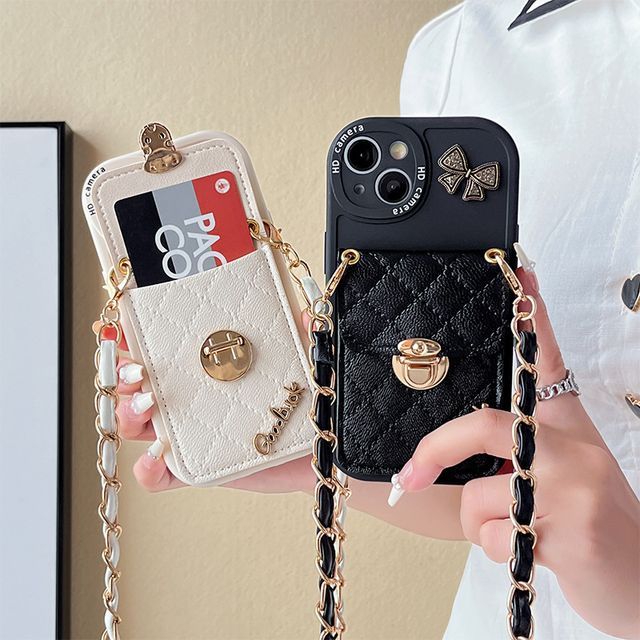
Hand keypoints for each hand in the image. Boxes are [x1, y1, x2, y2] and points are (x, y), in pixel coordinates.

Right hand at [114, 319, 314, 493]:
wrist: (323, 450)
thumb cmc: (305, 402)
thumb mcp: (303, 363)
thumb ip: (304, 338)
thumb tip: (306, 317)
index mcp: (209, 367)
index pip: (163, 349)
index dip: (138, 337)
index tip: (129, 326)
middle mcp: (193, 397)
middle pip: (138, 384)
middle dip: (123, 373)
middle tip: (137, 369)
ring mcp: (193, 435)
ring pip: (139, 424)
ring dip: (128, 413)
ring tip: (146, 404)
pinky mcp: (201, 470)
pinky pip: (162, 475)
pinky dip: (148, 468)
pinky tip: (156, 456)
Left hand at [387, 267, 639, 638]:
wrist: (637, 580)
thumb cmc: (584, 523)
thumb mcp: (556, 473)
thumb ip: (511, 451)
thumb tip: (450, 447)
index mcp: (563, 425)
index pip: (548, 359)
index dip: (534, 315)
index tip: (521, 270)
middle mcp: (570, 446)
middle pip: (483, 426)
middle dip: (435, 452)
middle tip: (407, 478)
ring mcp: (574, 486)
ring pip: (478, 494)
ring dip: (478, 523)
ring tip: (514, 532)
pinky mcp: (572, 531)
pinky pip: (493, 533)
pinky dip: (495, 549)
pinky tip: (530, 552)